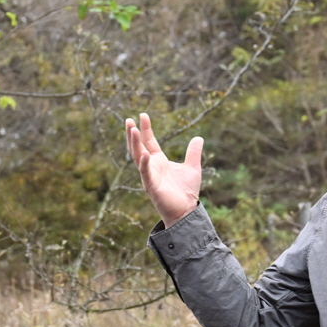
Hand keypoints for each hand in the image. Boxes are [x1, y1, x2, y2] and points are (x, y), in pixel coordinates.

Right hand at [124, 112, 201, 227]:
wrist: (186, 211)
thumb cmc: (186, 192)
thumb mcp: (193, 167)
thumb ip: (193, 153)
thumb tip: (198, 138)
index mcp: (159, 161)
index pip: (149, 141)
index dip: (146, 129)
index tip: (143, 115)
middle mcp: (151, 167)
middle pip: (138, 147)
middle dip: (133, 134)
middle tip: (129, 120)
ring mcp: (149, 176)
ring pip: (138, 157)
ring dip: (134, 144)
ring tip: (132, 130)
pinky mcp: (152, 187)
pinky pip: (146, 173)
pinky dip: (144, 164)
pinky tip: (144, 154)